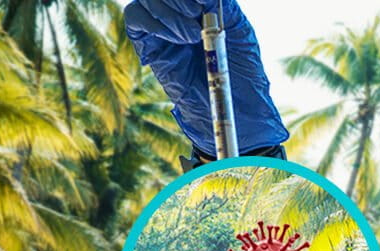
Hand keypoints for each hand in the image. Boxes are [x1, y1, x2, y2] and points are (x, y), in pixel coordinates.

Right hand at [123, 0, 288, 157]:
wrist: (237, 110)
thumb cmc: (244, 72)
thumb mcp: (240, 32)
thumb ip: (224, 7)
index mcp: (201, 6)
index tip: (204, 2)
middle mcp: (179, 13)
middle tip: (196, 14)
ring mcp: (163, 28)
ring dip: (168, 12)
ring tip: (191, 35)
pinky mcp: (150, 47)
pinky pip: (135, 19)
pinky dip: (152, 22)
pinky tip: (177, 39)